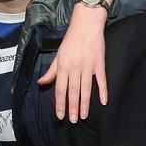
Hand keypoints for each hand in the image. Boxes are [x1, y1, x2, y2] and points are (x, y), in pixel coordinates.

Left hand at [38, 6, 107, 120]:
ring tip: (84, 116)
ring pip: (86, 88)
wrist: (86, 24)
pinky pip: (101, 80)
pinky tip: (104, 101)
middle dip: (73, 108)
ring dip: (85, 103)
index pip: (60, 89)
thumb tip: (41, 83)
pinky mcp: (99, 63)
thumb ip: (51, 71)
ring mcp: (88, 66)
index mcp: (63, 66)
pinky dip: (103, 90)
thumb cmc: (71, 39)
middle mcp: (75, 68)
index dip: (60, 104)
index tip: (60, 116)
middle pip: (73, 92)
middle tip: (74, 120)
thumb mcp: (58, 55)